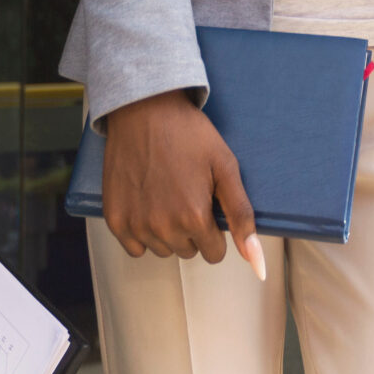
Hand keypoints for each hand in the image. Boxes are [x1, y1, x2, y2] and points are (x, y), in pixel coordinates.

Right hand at [100, 89, 263, 278]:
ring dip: (167, 232)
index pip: (214, 253)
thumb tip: (258, 264)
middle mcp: (163, 227)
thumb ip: (242, 217)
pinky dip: (142, 233)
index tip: (207, 203)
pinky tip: (146, 204)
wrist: (144, 109)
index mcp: (194, 217)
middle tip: (186, 191)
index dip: (214, 228)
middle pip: (188, 251)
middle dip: (192, 229)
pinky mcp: (115, 219)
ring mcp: (136, 224)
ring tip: (166, 193)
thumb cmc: (188, 134)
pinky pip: (134, 248)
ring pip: (162, 250)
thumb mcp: (225, 167)